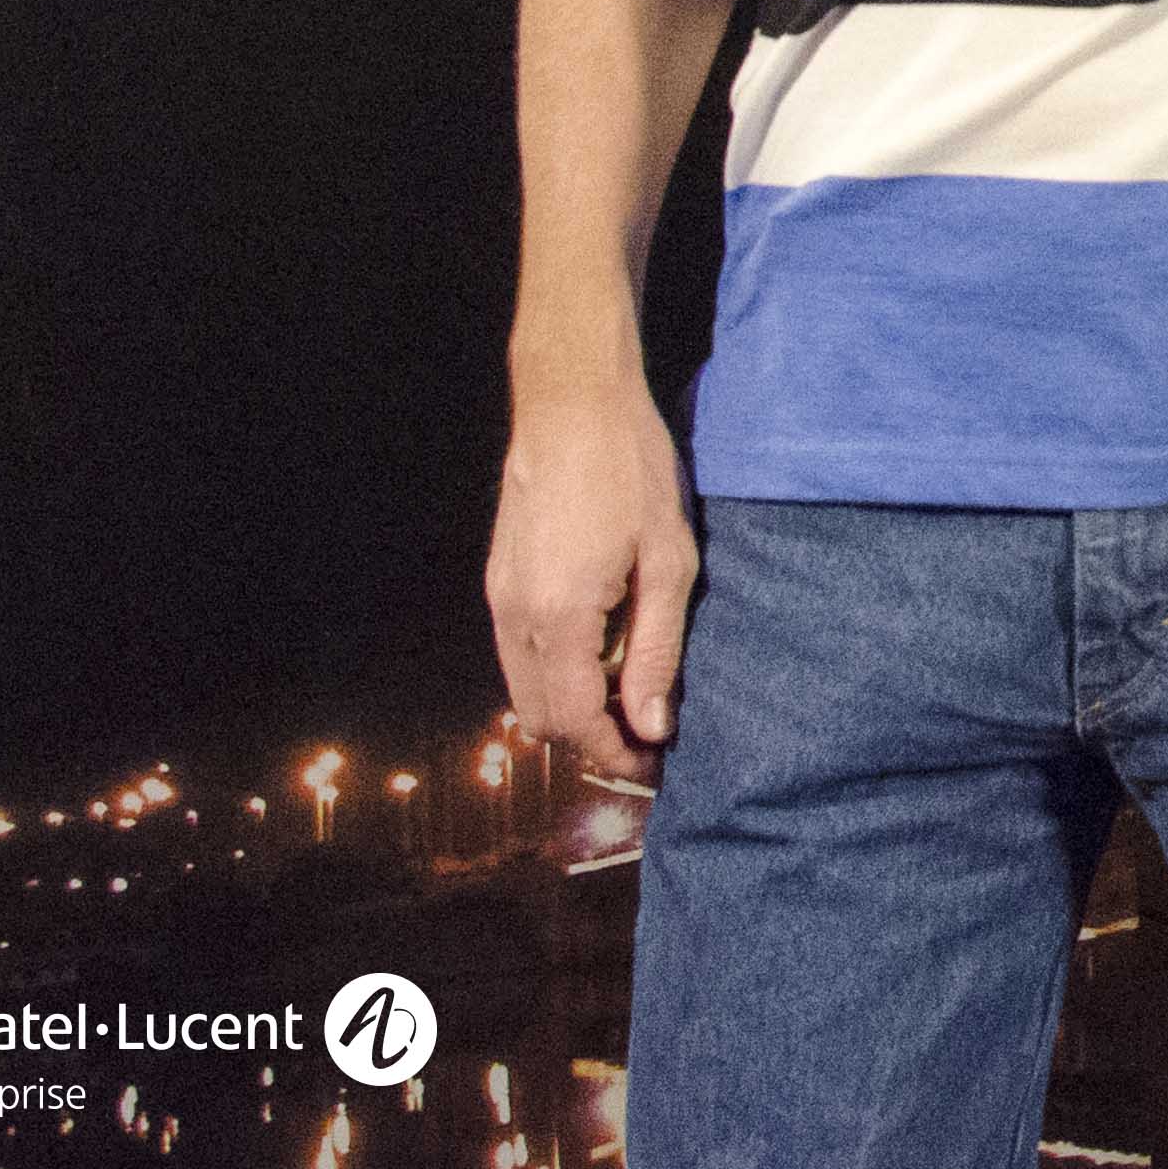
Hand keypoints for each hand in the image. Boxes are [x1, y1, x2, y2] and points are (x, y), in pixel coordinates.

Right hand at [484, 377, 697, 781]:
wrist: (571, 404)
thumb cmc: (632, 473)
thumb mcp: (669, 563)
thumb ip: (657, 651)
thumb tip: (652, 727)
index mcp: (557, 619)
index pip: (574, 722)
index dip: (613, 755)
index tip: (655, 764)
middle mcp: (514, 617)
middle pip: (539, 718)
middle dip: (590, 739)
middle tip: (646, 734)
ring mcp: (498, 598)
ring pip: (523, 689)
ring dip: (571, 707)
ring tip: (631, 694)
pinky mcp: (498, 580)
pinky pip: (518, 653)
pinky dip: (555, 672)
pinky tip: (603, 650)